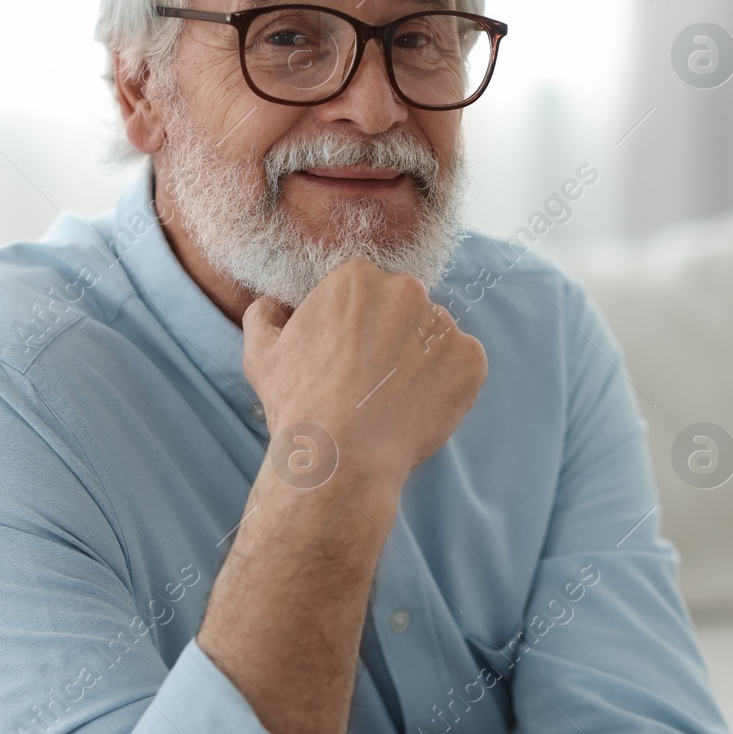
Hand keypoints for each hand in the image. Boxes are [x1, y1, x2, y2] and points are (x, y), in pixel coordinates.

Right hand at [241, 259, 487, 488]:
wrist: (340, 456)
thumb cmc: (298, 402)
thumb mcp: (262, 353)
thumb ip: (264, 316)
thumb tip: (272, 305)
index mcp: (358, 277)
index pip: (366, 292)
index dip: (357, 326)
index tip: (348, 355)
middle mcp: (406, 289)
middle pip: (405, 309)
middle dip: (392, 337)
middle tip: (372, 380)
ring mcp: (443, 325)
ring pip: (434, 338)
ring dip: (421, 360)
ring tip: (394, 399)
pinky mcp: (470, 359)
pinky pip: (462, 367)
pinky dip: (448, 385)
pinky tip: (418, 408)